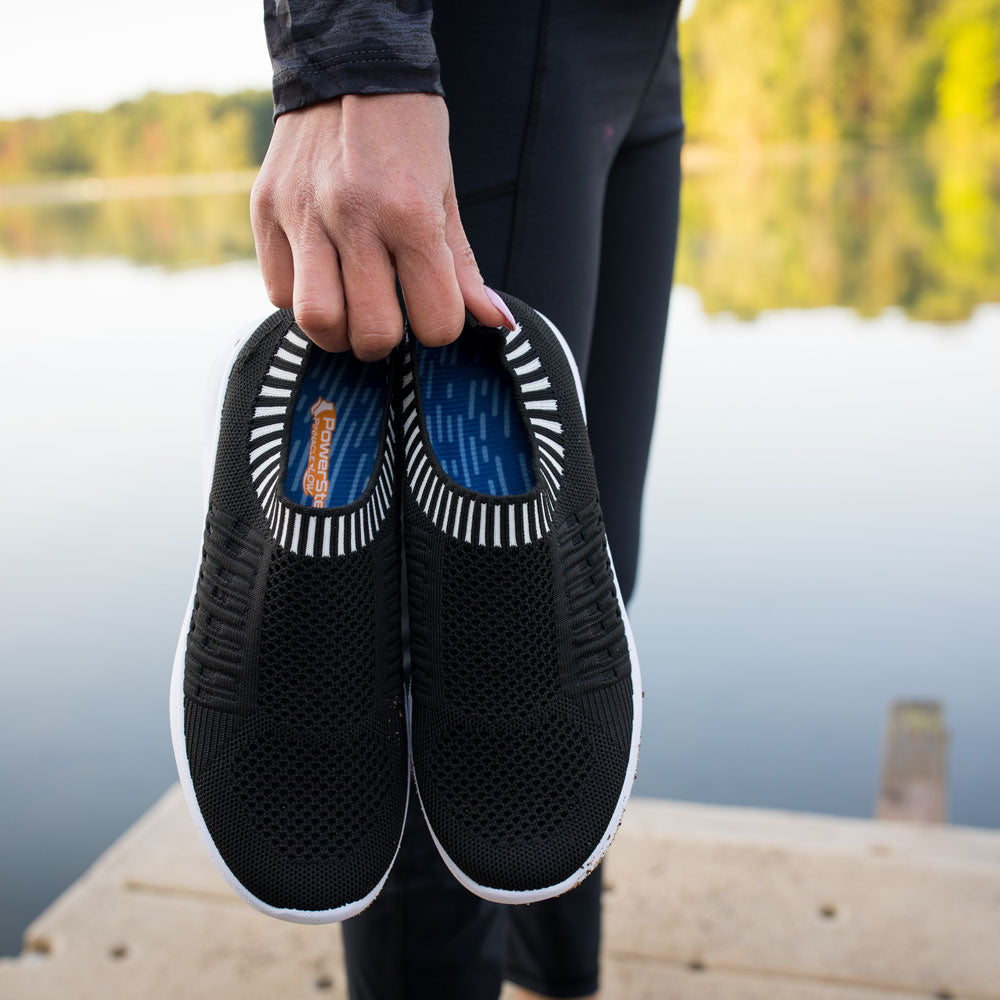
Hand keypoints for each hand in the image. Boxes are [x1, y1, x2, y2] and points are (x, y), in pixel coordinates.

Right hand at [250, 93, 514, 359]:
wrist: (349, 68)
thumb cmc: (408, 136)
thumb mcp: (447, 196)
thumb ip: (465, 269)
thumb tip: (495, 324)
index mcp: (409, 213)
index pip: (433, 321)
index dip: (439, 327)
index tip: (432, 311)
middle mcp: (353, 216)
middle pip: (370, 332)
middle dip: (386, 341)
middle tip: (389, 321)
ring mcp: (302, 214)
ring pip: (316, 320)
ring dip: (338, 332)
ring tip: (351, 311)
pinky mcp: (264, 212)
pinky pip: (278, 293)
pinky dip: (303, 300)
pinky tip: (322, 278)